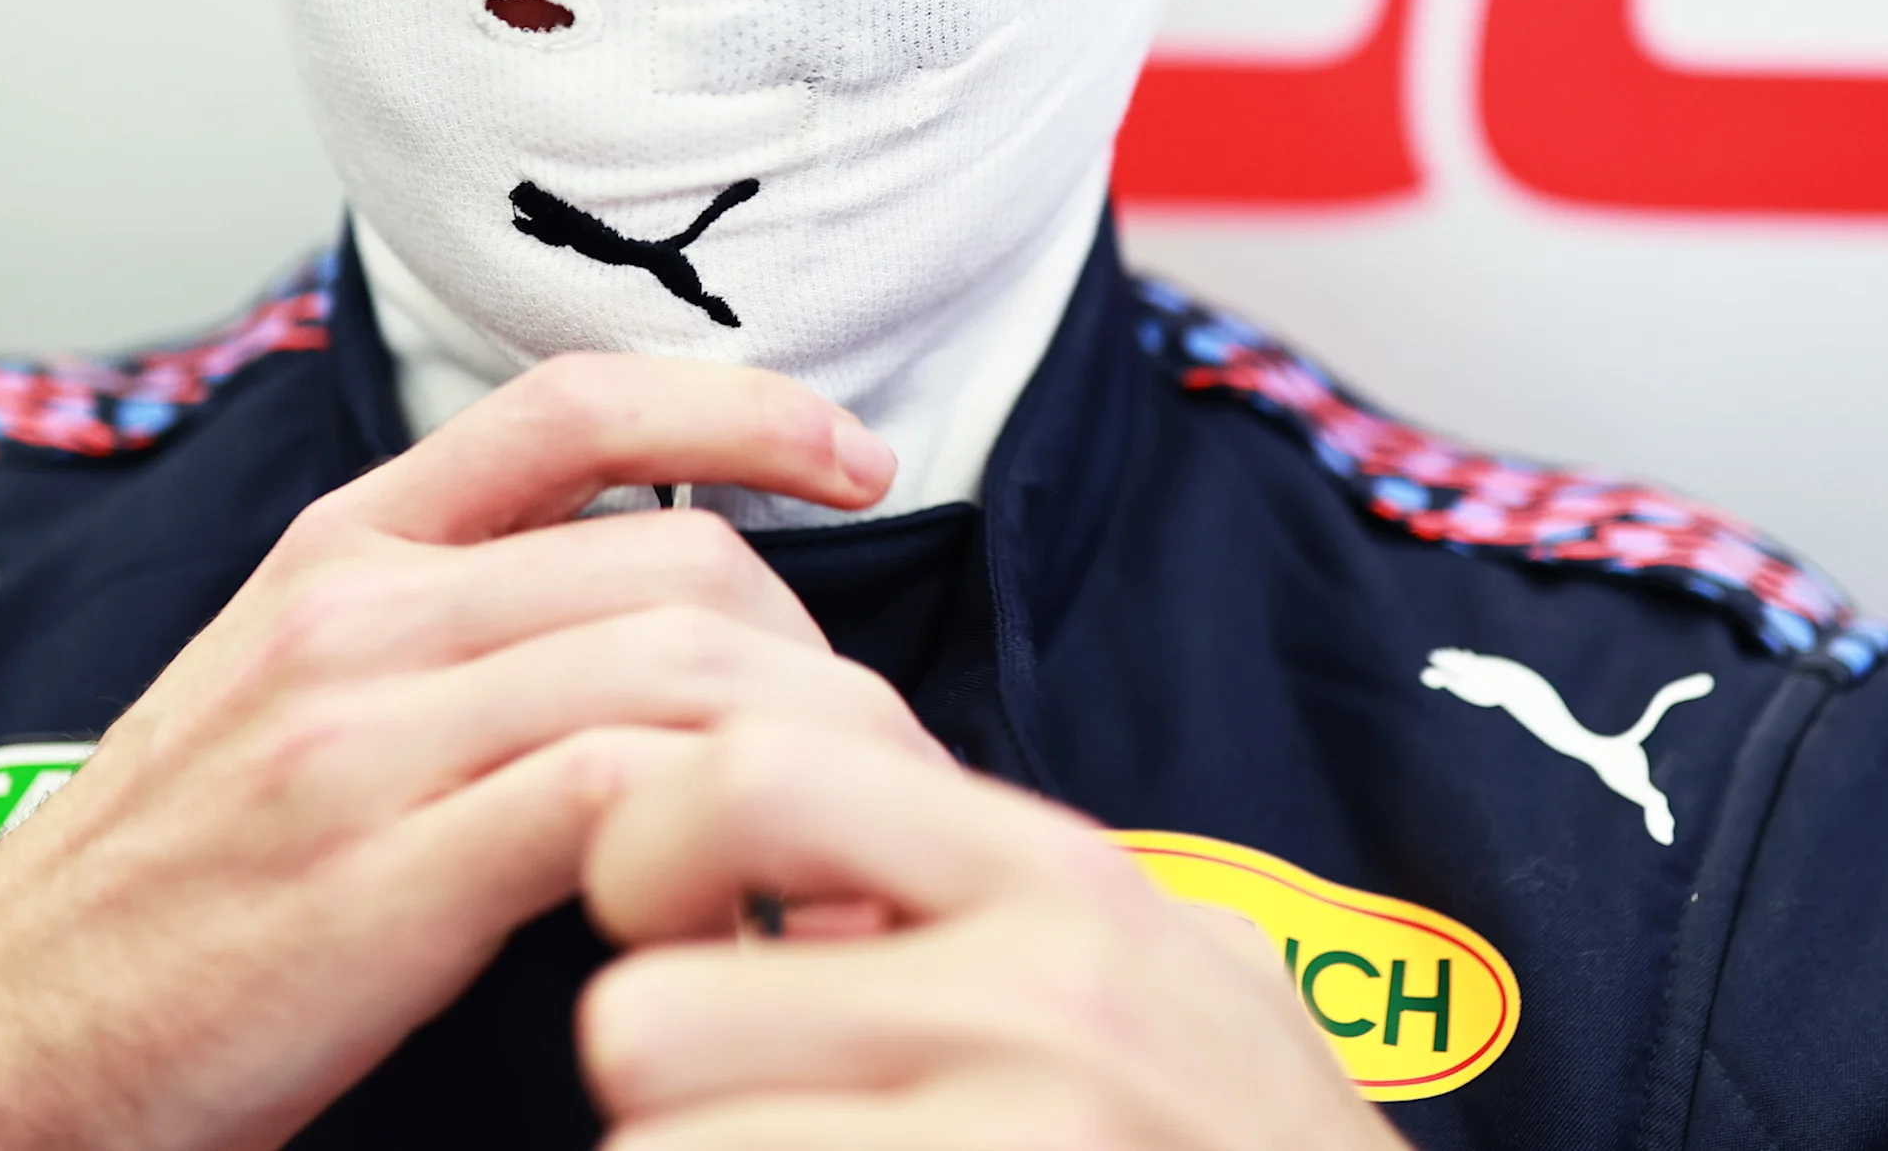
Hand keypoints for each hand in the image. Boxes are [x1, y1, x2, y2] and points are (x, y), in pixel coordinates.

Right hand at [0, 357, 929, 1150]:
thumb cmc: (167, 883)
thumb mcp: (285, 690)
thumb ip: (445, 626)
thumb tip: (654, 621)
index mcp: (340, 551)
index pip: (575, 404)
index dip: (744, 407)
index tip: (854, 456)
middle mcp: (358, 615)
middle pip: (677, 555)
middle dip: (815, 650)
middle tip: (868, 752)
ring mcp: (365, 740)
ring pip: (671, 664)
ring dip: (804, 752)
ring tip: (846, 837)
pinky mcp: (381, 878)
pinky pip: (619, 797)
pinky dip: (725, 840)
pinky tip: (754, 905)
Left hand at [578, 721, 1402, 1150]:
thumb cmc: (1241, 1142)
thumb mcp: (1150, 971)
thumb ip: (978, 894)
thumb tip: (767, 845)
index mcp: (1059, 879)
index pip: (752, 774)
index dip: (649, 849)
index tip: (667, 917)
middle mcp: (1040, 1001)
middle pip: (648, 1014)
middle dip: (646, 1070)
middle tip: (709, 1090)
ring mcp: (1024, 1137)